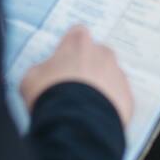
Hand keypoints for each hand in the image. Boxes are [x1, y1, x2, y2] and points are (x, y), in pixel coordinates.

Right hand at [19, 26, 133, 127]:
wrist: (75, 125)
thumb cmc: (51, 96)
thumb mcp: (31, 78)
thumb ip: (42, 69)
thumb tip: (43, 73)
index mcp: (79, 43)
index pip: (77, 34)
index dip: (69, 48)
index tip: (64, 60)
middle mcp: (103, 53)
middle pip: (96, 55)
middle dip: (87, 67)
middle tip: (73, 87)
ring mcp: (118, 75)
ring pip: (110, 77)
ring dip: (100, 87)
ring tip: (84, 106)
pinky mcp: (127, 97)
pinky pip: (118, 98)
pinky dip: (110, 105)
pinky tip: (95, 117)